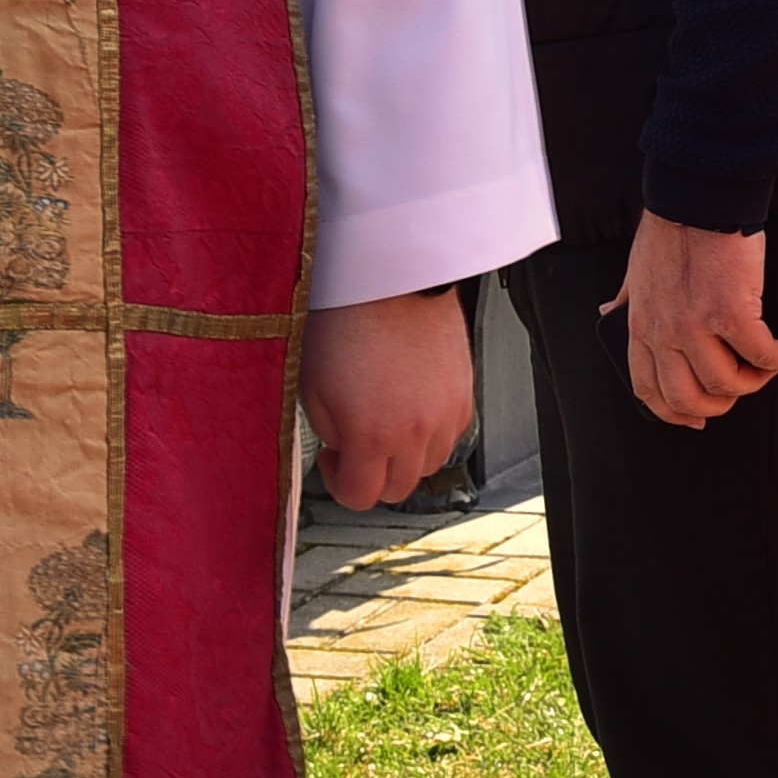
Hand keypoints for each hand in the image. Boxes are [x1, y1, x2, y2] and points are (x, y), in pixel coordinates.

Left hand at [300, 288, 472, 508]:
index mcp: (372, 435)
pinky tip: (411, 405)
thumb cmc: (346, 322)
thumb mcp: (313, 388)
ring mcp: (447, 414)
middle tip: (357, 442)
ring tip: (387, 420)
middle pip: (399, 489)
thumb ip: (330, 433)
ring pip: (429, 465)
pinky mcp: (465, 393)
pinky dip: (432, 432)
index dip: (340, 482)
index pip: (361, 497)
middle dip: (374, 473)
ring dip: (406, 455)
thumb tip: (345, 449)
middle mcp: (417, 432)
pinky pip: (451, 435)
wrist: (391, 280)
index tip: (334, 457)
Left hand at [612, 212, 777, 427]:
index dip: (675, 413)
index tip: (698, 417)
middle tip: (740, 389)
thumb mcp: (634, 271)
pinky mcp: (733, 313)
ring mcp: (697, 327)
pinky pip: (761, 354)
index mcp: (641, 327)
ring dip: (754, 381)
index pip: (649, 390)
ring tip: (769, 366)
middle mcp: (665, 333)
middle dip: (719, 404)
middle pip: (690, 398)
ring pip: (727, 383)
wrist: (698, 198)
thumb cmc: (671, 229)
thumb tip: (608, 314)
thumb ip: (624, 299)